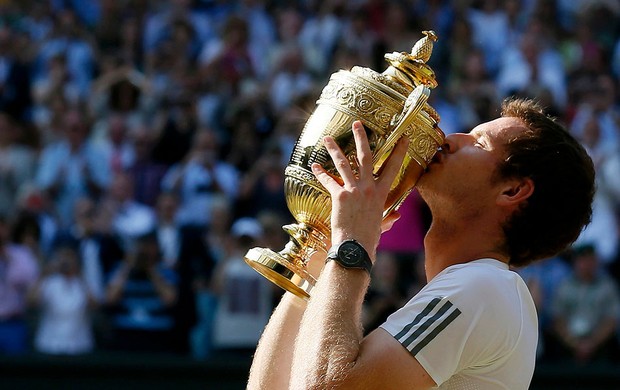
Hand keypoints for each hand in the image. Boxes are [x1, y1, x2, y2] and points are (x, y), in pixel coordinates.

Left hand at [311, 120, 408, 259]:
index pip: (393, 167)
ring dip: (334, 149)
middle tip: (357, 123)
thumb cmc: (369, 238)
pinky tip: (314, 166)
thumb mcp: (382, 225)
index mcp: (382, 193)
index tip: (403, 137)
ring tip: (327, 138)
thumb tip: (397, 215)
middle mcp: (369, 188)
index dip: (399, 151)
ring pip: (344, 163)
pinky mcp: (339, 196)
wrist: (355, 247)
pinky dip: (320, 173)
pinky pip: (328, 181)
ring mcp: (354, 190)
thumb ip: (389, 217)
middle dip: (361, 138)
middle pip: (366, 157)